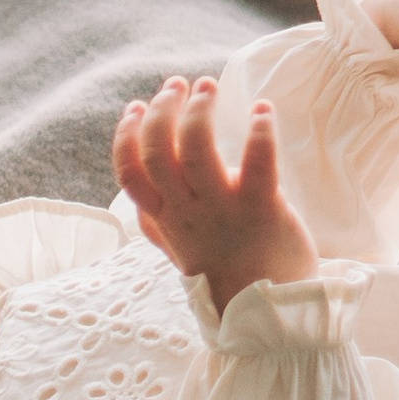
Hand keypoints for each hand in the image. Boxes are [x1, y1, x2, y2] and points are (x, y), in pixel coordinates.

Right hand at [115, 77, 319, 311]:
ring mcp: (223, 212)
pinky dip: (260, 131)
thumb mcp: (180, 250)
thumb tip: (134, 201)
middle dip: (163, 110)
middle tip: (179, 84)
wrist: (271, 315)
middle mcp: (187, 214)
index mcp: (166, 220)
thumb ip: (157, 223)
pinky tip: (262, 110)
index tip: (138, 106)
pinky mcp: (262, 209)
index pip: (129, 174)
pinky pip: (257, 164)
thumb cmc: (227, 273)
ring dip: (199, 111)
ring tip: (208, 87)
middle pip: (157, 153)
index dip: (127, 135)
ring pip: (195, 151)